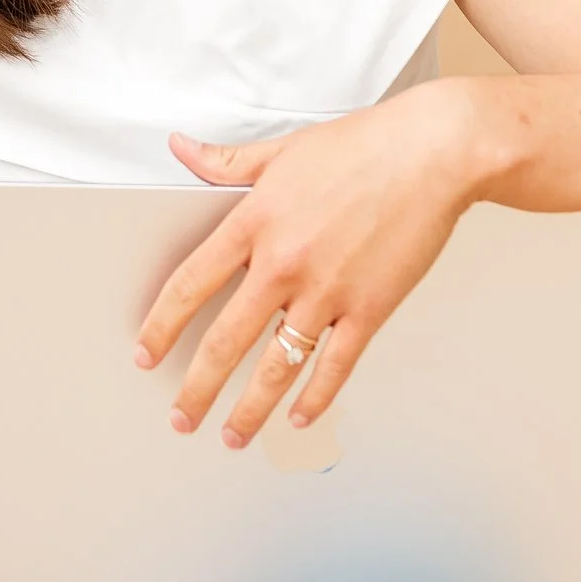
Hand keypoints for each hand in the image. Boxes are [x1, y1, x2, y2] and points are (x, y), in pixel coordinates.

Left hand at [132, 85, 486, 448]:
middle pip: (225, 341)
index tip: (146, 355)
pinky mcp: (369, 309)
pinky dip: (314, 398)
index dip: (161, 326)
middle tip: (180, 417)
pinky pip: (334, 366)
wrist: (434, 153)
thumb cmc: (365, 146)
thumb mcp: (282, 149)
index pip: (190, 285)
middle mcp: (283, 263)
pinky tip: (297, 417)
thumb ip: (226, 162)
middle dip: (196, 389)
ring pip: (275, 367)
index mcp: (255, 222)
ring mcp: (327, 291)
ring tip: (231, 436)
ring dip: (249, 409)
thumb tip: (180, 148)